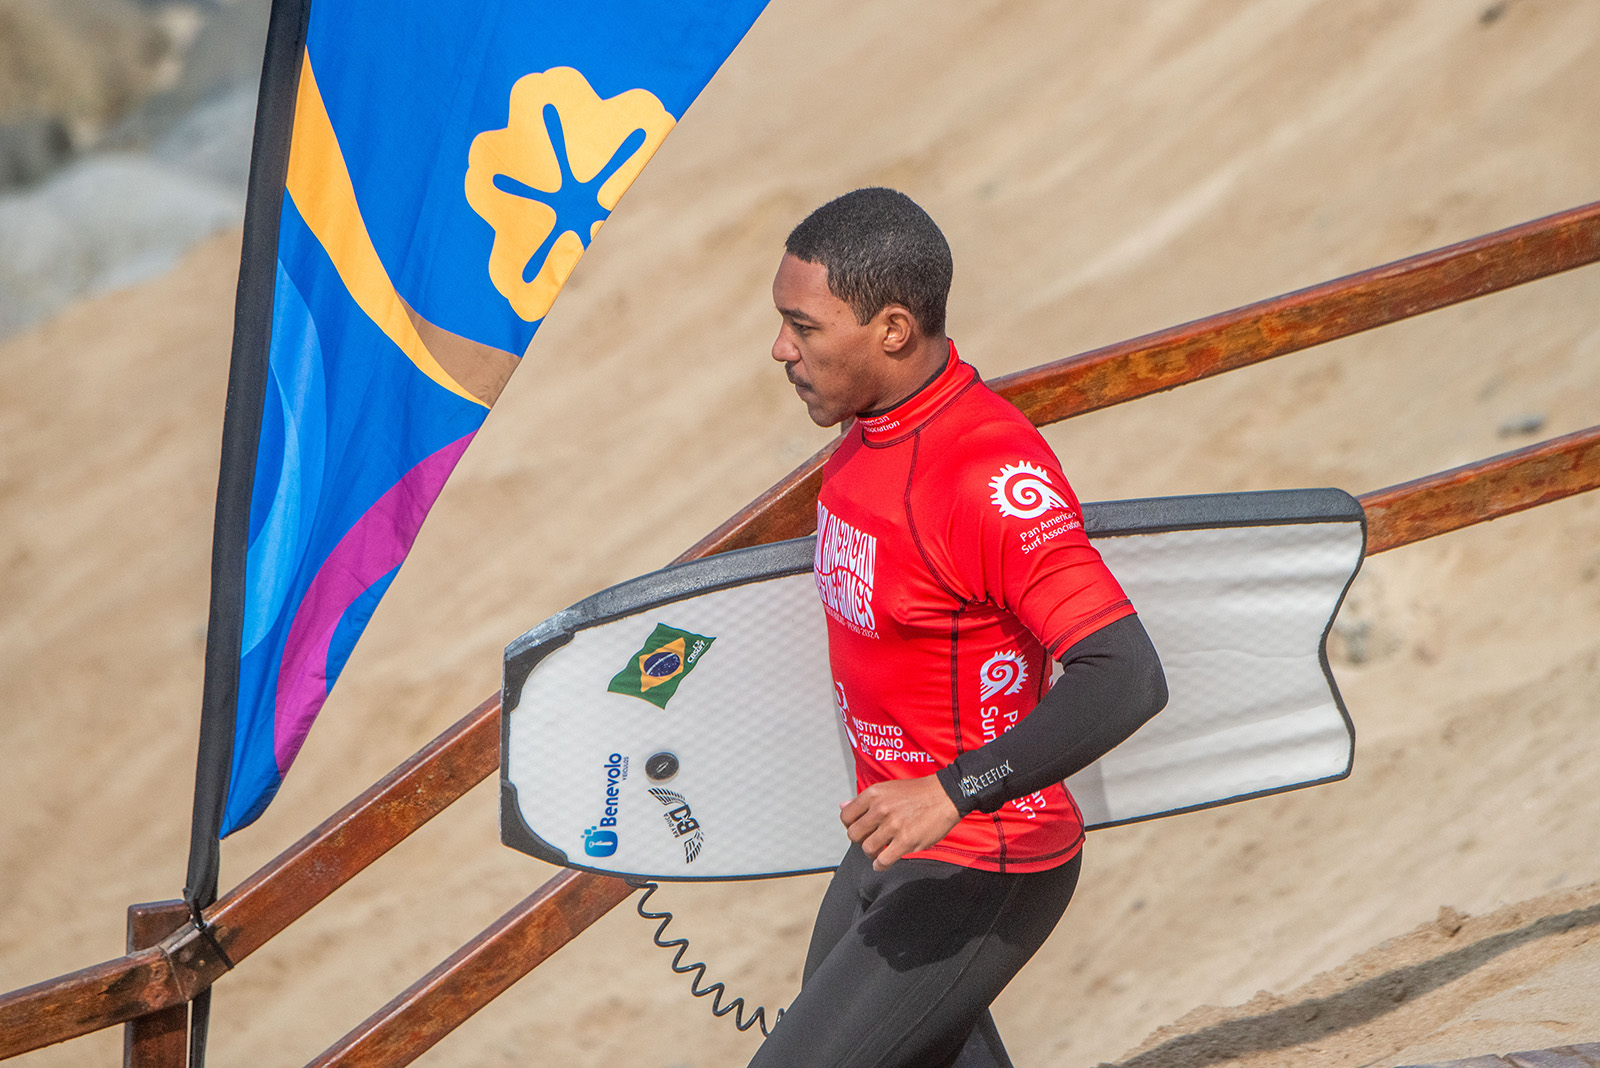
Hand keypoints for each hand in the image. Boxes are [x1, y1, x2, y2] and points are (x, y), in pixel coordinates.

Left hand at [839, 775, 960, 870]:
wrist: (945, 795)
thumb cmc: (917, 793)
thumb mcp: (887, 789)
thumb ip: (863, 800)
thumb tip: (842, 806)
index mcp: (873, 794)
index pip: (846, 816)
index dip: (850, 825)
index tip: (859, 829)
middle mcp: (880, 809)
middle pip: (854, 835)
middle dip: (860, 840)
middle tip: (870, 840)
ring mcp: (893, 826)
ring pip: (867, 849)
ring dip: (871, 853)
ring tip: (880, 850)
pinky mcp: (906, 841)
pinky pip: (883, 860)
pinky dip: (880, 865)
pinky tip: (883, 863)